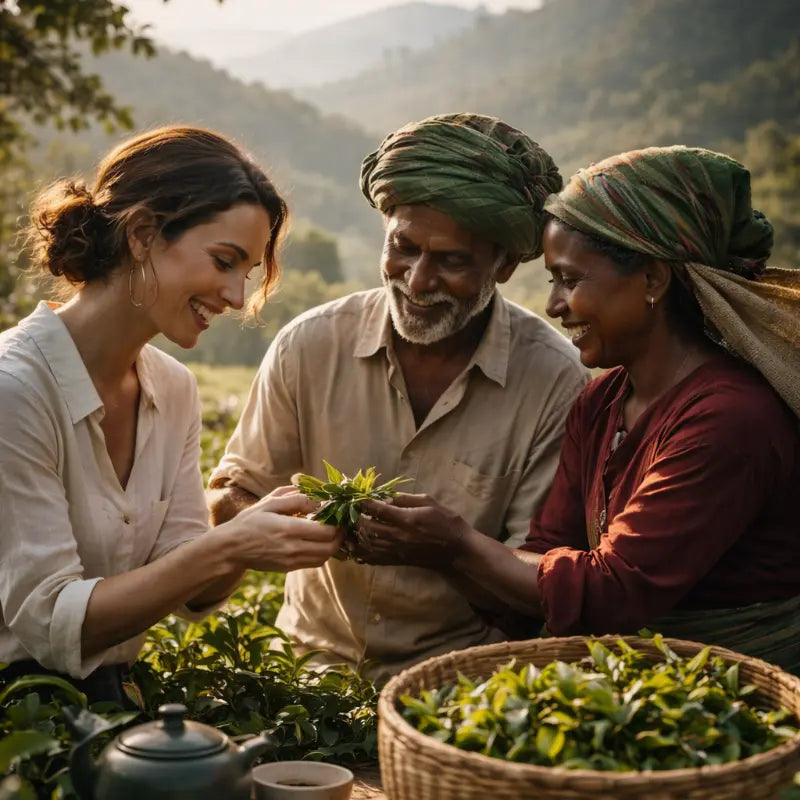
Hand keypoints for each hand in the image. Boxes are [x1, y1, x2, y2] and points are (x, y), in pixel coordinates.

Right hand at [223, 487, 343, 571]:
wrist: (231, 549)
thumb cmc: (249, 522)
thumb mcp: (270, 503)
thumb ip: (296, 499)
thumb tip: (318, 499)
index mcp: (289, 529)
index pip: (327, 531)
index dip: (338, 522)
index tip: (337, 511)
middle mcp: (293, 549)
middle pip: (331, 547)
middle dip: (340, 534)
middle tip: (339, 522)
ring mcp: (292, 561)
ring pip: (325, 557)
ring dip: (333, 544)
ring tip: (330, 530)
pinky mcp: (289, 568)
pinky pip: (315, 562)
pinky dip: (322, 552)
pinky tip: (318, 540)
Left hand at [352, 492, 471, 567]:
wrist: (456, 551)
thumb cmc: (445, 522)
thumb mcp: (429, 502)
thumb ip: (405, 499)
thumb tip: (385, 498)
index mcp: (407, 520)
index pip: (378, 510)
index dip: (363, 503)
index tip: (356, 497)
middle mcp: (398, 536)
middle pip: (367, 528)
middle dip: (355, 519)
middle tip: (350, 511)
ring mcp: (395, 551)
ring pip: (366, 545)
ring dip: (355, 535)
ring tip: (350, 526)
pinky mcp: (395, 561)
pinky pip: (371, 558)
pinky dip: (360, 552)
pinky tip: (355, 544)